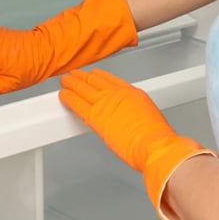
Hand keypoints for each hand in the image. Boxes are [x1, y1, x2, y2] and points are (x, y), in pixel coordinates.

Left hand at [59, 68, 215, 219]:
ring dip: (72, 83)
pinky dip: (68, 97)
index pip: (111, 79)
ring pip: (83, 88)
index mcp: (132, 93)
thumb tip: (127, 119)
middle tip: (74, 75)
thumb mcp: (148, 115)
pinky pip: (76, 102)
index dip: (99, 75)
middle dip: (82, 77)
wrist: (155, 145)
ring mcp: (105, 103)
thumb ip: (134, 112)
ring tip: (65, 81)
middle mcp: (118, 94)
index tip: (93, 74)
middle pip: (94, 80)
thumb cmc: (156, 138)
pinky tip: (62, 95)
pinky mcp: (95, 115)